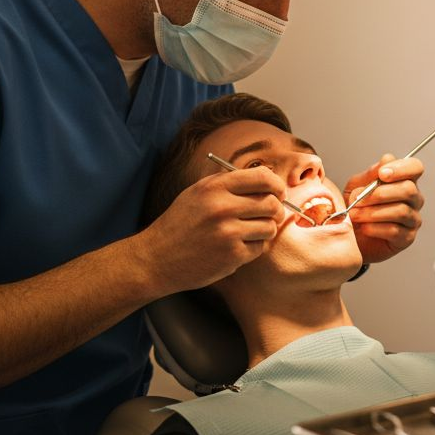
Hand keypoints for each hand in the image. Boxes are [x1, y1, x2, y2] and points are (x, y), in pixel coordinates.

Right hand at [139, 166, 286, 292]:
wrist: (156, 258)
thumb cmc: (180, 224)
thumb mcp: (198, 193)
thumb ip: (229, 183)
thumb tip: (266, 179)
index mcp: (214, 187)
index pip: (262, 177)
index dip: (276, 185)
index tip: (277, 192)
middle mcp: (222, 207)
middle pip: (271, 203)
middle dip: (275, 210)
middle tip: (268, 215)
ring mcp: (228, 232)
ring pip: (270, 227)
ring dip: (264, 230)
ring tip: (248, 232)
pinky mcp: (232, 255)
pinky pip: (259, 248)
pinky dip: (252, 248)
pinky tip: (235, 247)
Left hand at [342, 154, 424, 263]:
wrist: (348, 234)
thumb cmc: (355, 208)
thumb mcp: (357, 185)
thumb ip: (372, 173)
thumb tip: (387, 160)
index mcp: (403, 180)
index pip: (415, 167)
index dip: (401, 168)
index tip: (382, 174)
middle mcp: (413, 199)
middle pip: (408, 189)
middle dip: (380, 194)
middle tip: (360, 199)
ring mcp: (412, 219)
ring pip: (401, 211)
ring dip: (373, 212)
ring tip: (355, 214)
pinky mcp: (407, 238)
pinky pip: (395, 230)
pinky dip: (375, 228)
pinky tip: (365, 228)